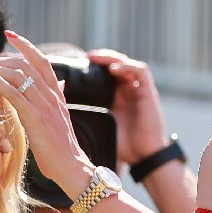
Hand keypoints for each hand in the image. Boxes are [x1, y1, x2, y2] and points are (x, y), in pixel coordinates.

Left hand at [0, 31, 90, 190]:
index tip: (10, 35)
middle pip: (27, 64)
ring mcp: (45, 105)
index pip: (42, 61)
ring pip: (19, 74)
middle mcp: (52, 95)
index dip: (26, 45)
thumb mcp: (61, 118)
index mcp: (58, 94)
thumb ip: (57, 99)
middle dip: (4, 58)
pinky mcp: (35, 117)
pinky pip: (14, 92)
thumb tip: (61, 83)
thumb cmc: (63, 148)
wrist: (72, 166)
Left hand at [86, 48, 168, 165]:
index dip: (95, 66)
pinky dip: (128, 67)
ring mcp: (139, 90)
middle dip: (102, 58)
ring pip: (127, 64)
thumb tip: (62, 111)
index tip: (79, 63)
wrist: (143, 155)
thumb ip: (88, 115)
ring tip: (98, 58)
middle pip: (116, 64)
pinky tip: (114, 69)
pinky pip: (141, 71)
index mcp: (117, 97)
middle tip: (87, 56)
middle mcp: (128, 90)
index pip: (107, 74)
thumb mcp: (100, 125)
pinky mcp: (149, 92)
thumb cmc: (123, 145)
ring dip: (113, 58)